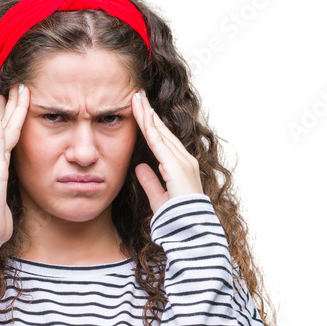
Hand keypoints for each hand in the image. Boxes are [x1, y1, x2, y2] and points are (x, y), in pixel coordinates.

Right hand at [0, 83, 29, 252]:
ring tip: (15, 88)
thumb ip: (7, 190)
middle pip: (4, 127)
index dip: (10, 118)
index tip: (14, 101)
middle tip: (18, 84)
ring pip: (3, 128)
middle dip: (12, 105)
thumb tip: (9, 189)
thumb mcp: (5, 201)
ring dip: (9, 107)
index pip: (6, 136)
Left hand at [131, 89, 203, 215]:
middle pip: (162, 131)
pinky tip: (143, 115)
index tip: (141, 111)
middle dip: (149, 113)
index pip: (163, 141)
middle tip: (137, 95)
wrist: (190, 231)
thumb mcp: (159, 198)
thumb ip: (151, 182)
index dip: (151, 125)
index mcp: (180, 167)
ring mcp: (182, 162)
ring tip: (137, 98)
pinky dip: (150, 128)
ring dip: (148, 114)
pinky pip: (159, 143)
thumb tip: (140, 168)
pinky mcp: (176, 167)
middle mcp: (184, 160)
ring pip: (161, 133)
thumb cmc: (177, 219)